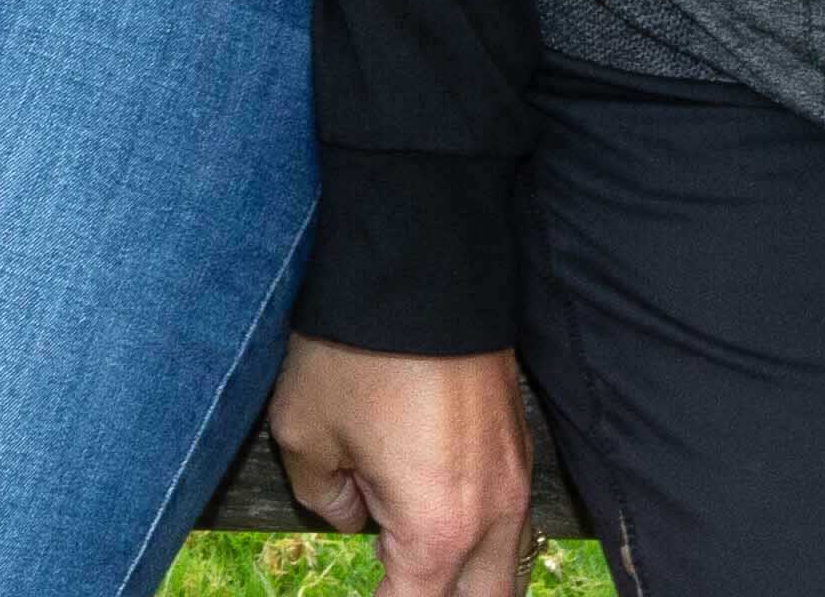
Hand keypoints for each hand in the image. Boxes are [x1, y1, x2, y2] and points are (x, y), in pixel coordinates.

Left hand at [264, 338, 534, 596]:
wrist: (422, 259)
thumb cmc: (357, 348)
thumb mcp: (306, 432)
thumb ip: (323, 500)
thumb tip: (351, 516)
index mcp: (439, 526)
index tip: (360, 588)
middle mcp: (492, 513)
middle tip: (390, 577)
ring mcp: (515, 478)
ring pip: (507, 568)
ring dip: (463, 577)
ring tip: (410, 555)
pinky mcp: (518, 444)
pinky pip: (510, 521)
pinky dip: (479, 538)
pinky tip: (437, 518)